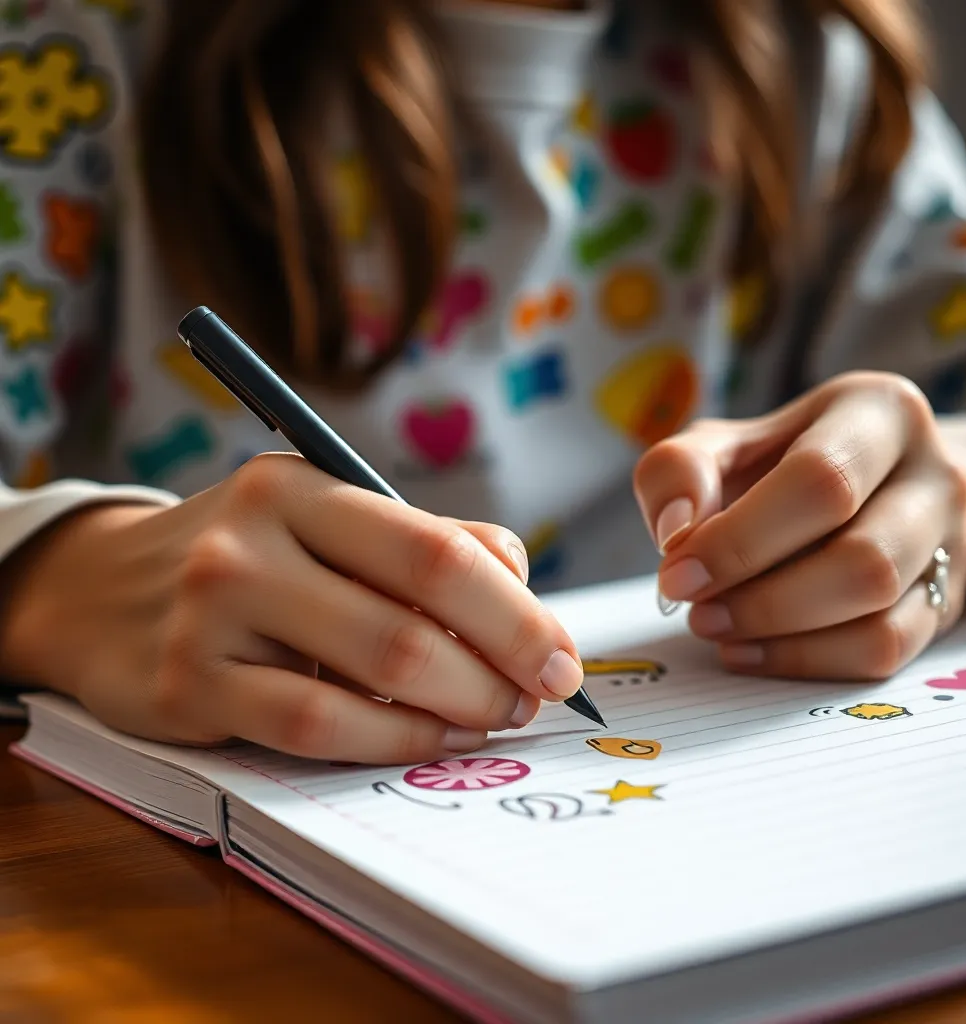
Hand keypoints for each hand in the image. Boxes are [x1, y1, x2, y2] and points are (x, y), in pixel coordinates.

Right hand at [0, 454, 583, 762]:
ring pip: (375, 668)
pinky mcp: (189, 686)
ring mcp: (214, 611)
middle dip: (503, 664)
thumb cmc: (246, 558)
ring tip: (494, 716)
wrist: (101, 591)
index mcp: (303, 483)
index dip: (517, 610)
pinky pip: (317, 724)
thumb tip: (523, 584)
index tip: (563, 657)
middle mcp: (253, 537)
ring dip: (459, 704)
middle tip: (539, 697)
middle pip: (417, 609)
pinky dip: (392, 737)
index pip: (437, 546)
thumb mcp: (325, 521)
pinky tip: (427, 738)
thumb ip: (425, 541)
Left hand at [634, 372, 965, 680]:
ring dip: (781, 631)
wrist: (859, 490)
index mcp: (878, 412)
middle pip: (862, 553)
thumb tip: (677, 529)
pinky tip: (748, 652)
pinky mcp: (942, 604)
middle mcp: (933, 474)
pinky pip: (885, 649)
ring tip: (715, 627)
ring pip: (878, 606)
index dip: (741, 537)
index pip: (821, 479)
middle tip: (695, 609)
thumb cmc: (775, 465)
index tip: (677, 573)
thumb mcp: (721, 445)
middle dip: (762, 596)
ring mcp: (948, 543)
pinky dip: (806, 660)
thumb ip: (680, 470)